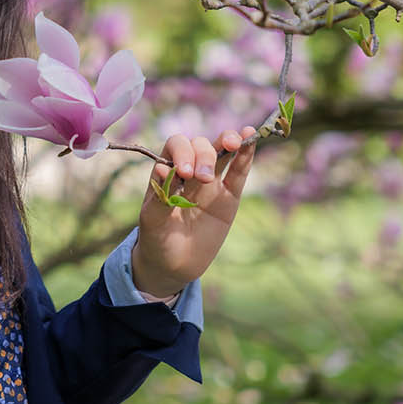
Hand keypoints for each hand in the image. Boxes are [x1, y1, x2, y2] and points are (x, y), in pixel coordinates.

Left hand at [130, 127, 256, 297]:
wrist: (174, 265)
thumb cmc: (156, 238)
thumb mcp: (152, 220)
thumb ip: (160, 196)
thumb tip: (163, 168)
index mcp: (167, 170)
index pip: (177, 146)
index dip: (182, 152)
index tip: (184, 173)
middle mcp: (189, 171)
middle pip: (200, 146)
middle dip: (203, 155)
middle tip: (203, 178)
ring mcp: (211, 182)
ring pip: (221, 152)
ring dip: (227, 141)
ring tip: (232, 142)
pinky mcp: (229, 197)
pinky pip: (239, 173)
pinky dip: (246, 155)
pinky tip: (250, 139)